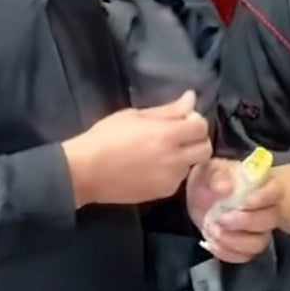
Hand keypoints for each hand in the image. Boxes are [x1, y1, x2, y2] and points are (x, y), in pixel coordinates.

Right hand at [61, 91, 212, 207]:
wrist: (84, 171)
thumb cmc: (105, 138)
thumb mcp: (134, 116)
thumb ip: (167, 110)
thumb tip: (191, 98)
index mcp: (167, 135)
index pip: (201, 127)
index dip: (195, 122)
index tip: (183, 120)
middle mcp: (174, 158)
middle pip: (205, 149)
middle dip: (197, 141)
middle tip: (180, 137)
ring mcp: (170, 178)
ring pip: (192, 164)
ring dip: (184, 157)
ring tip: (161, 153)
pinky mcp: (163, 192)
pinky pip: (178, 179)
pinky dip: (172, 171)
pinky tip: (153, 167)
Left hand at [186, 160, 282, 263]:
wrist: (203, 196)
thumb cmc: (211, 179)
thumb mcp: (209, 170)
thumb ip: (217, 175)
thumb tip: (225, 187)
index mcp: (262, 185)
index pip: (275, 192)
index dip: (263, 198)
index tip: (243, 202)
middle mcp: (266, 209)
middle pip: (270, 220)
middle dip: (246, 222)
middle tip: (221, 218)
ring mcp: (257, 230)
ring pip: (259, 242)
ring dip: (236, 241)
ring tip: (213, 231)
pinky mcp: (245, 246)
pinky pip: (245, 256)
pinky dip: (228, 252)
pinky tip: (212, 242)